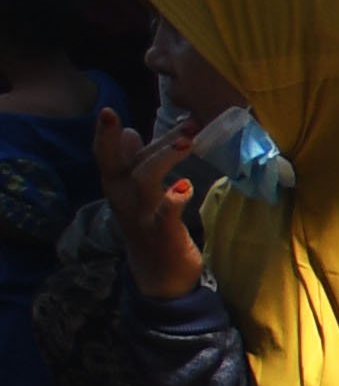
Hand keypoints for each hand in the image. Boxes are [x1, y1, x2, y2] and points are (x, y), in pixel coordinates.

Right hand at [96, 108, 204, 297]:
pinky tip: (185, 186)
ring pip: (144, 180)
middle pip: (128, 163)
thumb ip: (134, 162)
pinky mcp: (164, 234)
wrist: (159, 275)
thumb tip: (129, 132)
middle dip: (154, 142)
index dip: (103, 134)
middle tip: (186, 126)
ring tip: (187, 142)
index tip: (108, 110)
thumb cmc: (149, 226)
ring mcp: (143, 216)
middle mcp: (124, 199)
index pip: (104, 155)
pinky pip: (165, 215)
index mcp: (116, 186)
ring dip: (164, 159)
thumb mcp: (136, 192)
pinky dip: (174, 199)